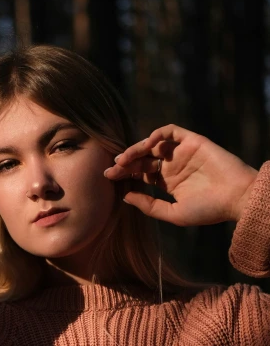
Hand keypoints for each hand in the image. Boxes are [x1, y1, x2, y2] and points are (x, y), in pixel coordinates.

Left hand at [103, 124, 257, 225]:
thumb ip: (149, 205)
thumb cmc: (208, 210)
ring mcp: (182, 153)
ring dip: (137, 149)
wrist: (236, 198)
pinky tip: (147, 145)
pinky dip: (157, 134)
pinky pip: (171, 132)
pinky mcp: (192, 141)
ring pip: (152, 145)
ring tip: (125, 159)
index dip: (124, 174)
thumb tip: (125, 196)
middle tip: (112, 168)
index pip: (140, 175)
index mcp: (168, 183)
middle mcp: (173, 166)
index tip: (108, 178)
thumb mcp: (173, 213)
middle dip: (126, 162)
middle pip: (143, 160)